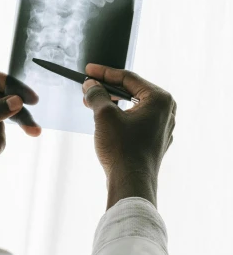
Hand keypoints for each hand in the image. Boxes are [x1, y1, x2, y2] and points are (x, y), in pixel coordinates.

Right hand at [82, 64, 176, 181]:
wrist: (131, 183)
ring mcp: (163, 127)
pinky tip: (105, 121)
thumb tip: (91, 85)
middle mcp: (167, 111)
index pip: (128, 78)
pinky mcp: (155, 140)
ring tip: (92, 105)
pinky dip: (121, 118)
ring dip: (112, 104)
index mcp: (160, 99)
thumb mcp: (104, 115)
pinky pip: (137, 121)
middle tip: (87, 89)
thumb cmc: (122, 149)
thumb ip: (97, 94)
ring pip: (134, 107)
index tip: (88, 71)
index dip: (104, 73)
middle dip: (107, 90)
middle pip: (132, 91)